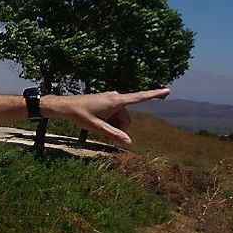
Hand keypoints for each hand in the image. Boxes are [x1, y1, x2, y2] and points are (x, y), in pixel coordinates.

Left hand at [43, 88, 169, 145]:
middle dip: (119, 127)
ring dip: (113, 125)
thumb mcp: (96, 127)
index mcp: (116, 101)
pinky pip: (114, 114)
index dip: (154, 94)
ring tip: (98, 126)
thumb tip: (129, 143)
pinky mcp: (107, 102)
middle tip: (103, 132)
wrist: (65, 106)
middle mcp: (116, 97)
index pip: (139, 97)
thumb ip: (113, 134)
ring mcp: (111, 99)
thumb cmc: (79, 115)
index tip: (167, 90)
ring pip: (120, 118)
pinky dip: (109, 121)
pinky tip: (98, 123)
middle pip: (127, 118)